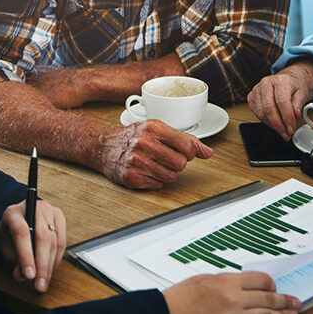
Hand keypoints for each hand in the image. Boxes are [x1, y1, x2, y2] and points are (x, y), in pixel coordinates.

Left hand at [0, 199, 66, 291]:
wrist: (18, 218)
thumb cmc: (10, 233)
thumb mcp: (5, 247)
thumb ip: (15, 261)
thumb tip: (26, 277)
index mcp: (13, 213)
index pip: (22, 233)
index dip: (26, 256)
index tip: (29, 275)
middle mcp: (33, 207)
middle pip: (42, 237)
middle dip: (42, 265)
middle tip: (39, 284)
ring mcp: (48, 210)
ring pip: (54, 241)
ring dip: (50, 265)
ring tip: (44, 281)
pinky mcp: (59, 216)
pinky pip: (62, 240)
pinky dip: (57, 258)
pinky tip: (51, 269)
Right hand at [98, 119, 212, 188]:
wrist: (104, 146)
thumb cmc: (134, 136)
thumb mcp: (158, 129)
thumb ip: (185, 139)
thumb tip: (208, 152)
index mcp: (153, 128)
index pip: (187, 145)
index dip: (190, 151)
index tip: (184, 151)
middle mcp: (144, 144)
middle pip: (181, 163)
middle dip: (178, 163)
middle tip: (167, 157)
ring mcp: (137, 162)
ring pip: (171, 176)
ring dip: (167, 172)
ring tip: (155, 163)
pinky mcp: (131, 178)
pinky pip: (158, 185)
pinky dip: (155, 180)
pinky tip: (146, 170)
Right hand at [162, 272, 300, 313]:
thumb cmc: (180, 299)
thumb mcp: (205, 281)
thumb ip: (226, 283)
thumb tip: (243, 286)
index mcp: (227, 283)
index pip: (261, 280)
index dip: (271, 284)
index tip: (274, 287)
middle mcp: (233, 301)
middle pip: (268, 299)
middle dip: (284, 301)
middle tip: (295, 303)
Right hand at [247, 72, 312, 139]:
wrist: (287, 80)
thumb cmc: (294, 86)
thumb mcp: (302, 93)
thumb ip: (298, 104)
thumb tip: (295, 115)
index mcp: (280, 80)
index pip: (282, 102)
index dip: (287, 118)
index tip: (291, 129)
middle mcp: (266, 83)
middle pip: (269, 108)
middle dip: (278, 125)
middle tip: (286, 134)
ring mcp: (257, 90)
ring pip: (261, 113)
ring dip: (272, 125)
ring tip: (282, 131)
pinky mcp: (251, 97)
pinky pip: (257, 114)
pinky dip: (266, 122)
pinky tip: (275, 124)